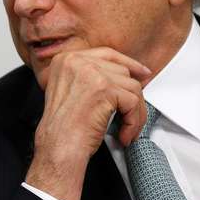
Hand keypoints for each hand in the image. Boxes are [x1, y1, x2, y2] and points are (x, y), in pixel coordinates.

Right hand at [25, 47, 150, 199]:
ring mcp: (90, 73)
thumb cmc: (63, 126)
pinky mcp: (104, 88)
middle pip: (122, 71)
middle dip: (132, 95)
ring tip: (127, 129)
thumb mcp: (70, 90)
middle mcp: (76, 61)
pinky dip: (134, 122)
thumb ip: (90, 76)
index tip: (141, 72)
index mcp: (65, 59)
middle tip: (134, 114)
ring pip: (132, 87)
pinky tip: (124, 134)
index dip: (127, 63)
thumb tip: (125, 74)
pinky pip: (134, 102)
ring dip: (135, 112)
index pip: (106, 54)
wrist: (58, 145)